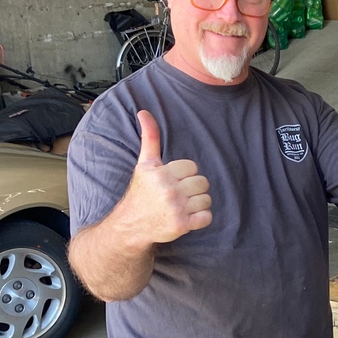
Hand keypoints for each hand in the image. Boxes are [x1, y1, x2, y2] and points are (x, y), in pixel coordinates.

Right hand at [123, 110, 211, 242]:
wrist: (131, 225)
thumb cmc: (141, 192)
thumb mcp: (144, 164)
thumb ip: (150, 137)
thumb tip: (144, 112)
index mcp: (161, 173)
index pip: (192, 167)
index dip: (185, 174)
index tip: (173, 181)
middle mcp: (169, 190)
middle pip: (202, 182)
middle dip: (194, 188)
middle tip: (180, 195)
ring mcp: (176, 209)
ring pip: (206, 199)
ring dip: (198, 204)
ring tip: (184, 206)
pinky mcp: (182, 225)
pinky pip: (206, 217)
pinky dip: (201, 218)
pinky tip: (188, 217)